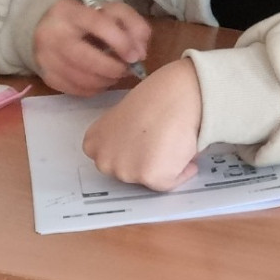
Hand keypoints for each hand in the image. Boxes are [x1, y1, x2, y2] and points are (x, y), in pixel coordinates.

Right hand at [34, 0, 150, 95]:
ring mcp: (45, 57)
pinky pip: (75, 90)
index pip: (98, 24)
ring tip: (116, 74)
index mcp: (70, 12)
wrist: (52, 27)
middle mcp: (52, 34)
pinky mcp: (46, 76)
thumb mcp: (114, 13)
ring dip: (106, 80)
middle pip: (86, 59)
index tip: (135, 56)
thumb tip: (140, 54)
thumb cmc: (90, 20)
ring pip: (81, 78)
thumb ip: (135, 26)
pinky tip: (101, 80)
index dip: (121, 42)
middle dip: (113, 68)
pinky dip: (94, 88)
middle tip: (126, 69)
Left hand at [83, 58, 202, 190]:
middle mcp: (104, 160)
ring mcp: (125, 171)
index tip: (145, 144)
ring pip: (150, 179)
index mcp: (93, 143)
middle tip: (163, 144)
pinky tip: (185, 150)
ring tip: (175, 143)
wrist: (175, 96)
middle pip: (129, 172)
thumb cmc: (156, 97)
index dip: (133, 151)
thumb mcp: (124, 116)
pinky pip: (170, 183)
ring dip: (165, 166)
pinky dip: (182, 171)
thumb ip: (123, 135)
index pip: (112, 158)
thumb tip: (142, 146)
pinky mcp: (150, 178)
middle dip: (146, 162)